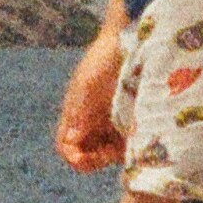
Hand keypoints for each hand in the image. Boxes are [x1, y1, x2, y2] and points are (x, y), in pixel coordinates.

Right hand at [55, 23, 126, 173]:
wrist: (129, 42)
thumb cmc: (103, 61)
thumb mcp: (88, 86)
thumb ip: (79, 114)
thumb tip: (72, 143)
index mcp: (75, 116)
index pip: (66, 148)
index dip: (73, 157)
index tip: (84, 158)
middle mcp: (90, 123)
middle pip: (86, 156)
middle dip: (94, 160)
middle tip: (109, 154)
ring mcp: (110, 123)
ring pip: (107, 153)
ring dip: (112, 156)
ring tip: (124, 145)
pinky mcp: (130, 122)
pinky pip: (127, 145)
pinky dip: (130, 148)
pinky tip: (136, 140)